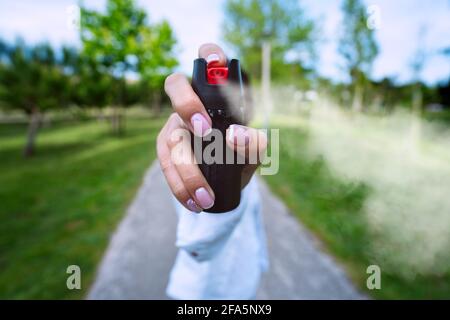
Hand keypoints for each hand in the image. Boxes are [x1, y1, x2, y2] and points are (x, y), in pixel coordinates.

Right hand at [157, 43, 266, 212]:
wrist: (229, 180)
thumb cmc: (242, 154)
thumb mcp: (255, 150)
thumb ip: (254, 142)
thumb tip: (235, 136)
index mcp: (216, 94)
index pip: (208, 60)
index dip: (210, 54)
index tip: (218, 61)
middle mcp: (191, 102)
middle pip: (175, 85)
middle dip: (187, 104)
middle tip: (205, 130)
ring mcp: (175, 124)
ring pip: (169, 136)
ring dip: (187, 169)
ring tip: (206, 197)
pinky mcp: (166, 149)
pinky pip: (165, 165)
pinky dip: (179, 186)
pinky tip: (193, 202)